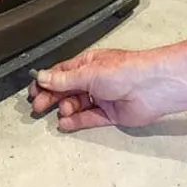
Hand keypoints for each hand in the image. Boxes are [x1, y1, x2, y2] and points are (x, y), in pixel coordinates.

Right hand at [29, 48, 186, 131]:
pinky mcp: (111, 114)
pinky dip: (77, 121)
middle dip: (51, 97)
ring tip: (62, 112)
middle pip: (66, 90)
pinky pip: (90, 118)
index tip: (32, 92)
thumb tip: (41, 77)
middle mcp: (94, 79)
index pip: (61, 73)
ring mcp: (102, 97)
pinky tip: (65, 123)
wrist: (153, 87)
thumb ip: (64, 80)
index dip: (46, 81)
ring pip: (77, 104)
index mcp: (88, 64)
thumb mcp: (88, 73)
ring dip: (66, 108)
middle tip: (38, 107)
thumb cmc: (123, 71)